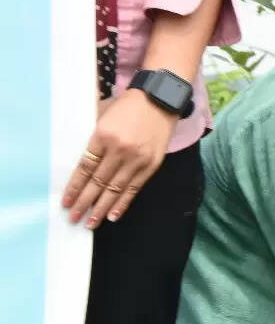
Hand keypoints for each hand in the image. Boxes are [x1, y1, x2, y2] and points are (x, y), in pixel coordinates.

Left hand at [63, 89, 178, 227]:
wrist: (159, 100)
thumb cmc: (127, 107)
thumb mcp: (103, 117)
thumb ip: (95, 141)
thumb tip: (84, 167)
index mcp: (103, 136)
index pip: (85, 168)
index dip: (74, 188)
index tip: (66, 202)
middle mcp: (120, 150)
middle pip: (98, 182)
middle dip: (84, 203)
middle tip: (74, 218)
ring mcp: (137, 159)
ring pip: (115, 189)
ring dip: (102, 208)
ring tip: (91, 223)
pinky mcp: (151, 165)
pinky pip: (134, 189)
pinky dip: (123, 203)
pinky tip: (113, 215)